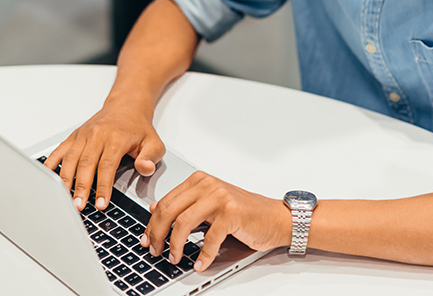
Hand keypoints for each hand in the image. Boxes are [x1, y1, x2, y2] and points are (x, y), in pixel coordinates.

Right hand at [44, 101, 165, 210]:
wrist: (126, 106)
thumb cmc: (139, 128)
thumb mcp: (154, 142)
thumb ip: (150, 157)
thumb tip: (144, 168)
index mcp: (116, 137)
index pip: (107, 165)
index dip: (103, 186)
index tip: (102, 204)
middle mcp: (98, 134)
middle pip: (86, 163)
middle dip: (81, 187)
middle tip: (78, 206)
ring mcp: (84, 134)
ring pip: (71, 158)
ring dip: (66, 180)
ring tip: (64, 198)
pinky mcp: (75, 135)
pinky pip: (60, 150)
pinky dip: (52, 164)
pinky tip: (47, 178)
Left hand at [140, 171, 291, 271]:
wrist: (274, 217)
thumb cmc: (243, 212)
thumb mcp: (209, 204)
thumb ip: (185, 204)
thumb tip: (155, 210)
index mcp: (199, 180)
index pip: (166, 201)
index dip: (152, 223)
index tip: (146, 239)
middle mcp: (207, 185)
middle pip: (169, 210)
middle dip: (157, 234)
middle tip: (156, 251)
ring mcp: (219, 197)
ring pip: (183, 223)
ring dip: (175, 246)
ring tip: (175, 258)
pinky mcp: (231, 213)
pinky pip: (208, 239)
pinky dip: (202, 256)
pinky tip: (200, 263)